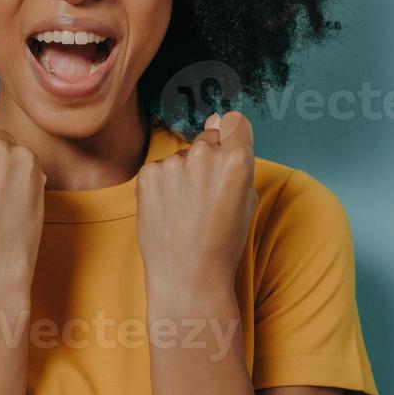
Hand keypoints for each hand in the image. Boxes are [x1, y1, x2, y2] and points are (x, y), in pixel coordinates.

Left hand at [135, 111, 258, 302]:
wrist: (188, 277)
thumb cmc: (223, 242)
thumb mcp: (246, 199)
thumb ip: (235, 157)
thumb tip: (216, 117)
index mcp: (237, 159)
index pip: (234, 122)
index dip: (233, 139)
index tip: (228, 156)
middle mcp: (204, 155)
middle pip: (207, 139)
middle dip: (208, 160)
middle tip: (206, 198)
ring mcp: (172, 164)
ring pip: (182, 157)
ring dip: (184, 174)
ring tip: (186, 211)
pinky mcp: (147, 174)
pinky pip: (160, 169)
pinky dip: (163, 185)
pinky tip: (169, 211)